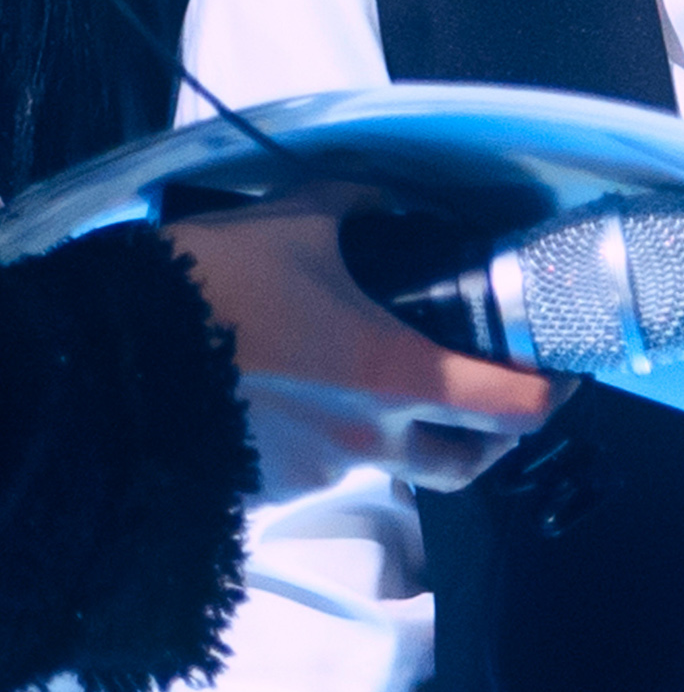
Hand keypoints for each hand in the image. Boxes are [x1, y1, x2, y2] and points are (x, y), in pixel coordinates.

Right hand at [168, 188, 567, 495]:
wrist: (110, 368)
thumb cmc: (211, 290)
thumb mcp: (294, 222)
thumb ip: (359, 205)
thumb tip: (394, 197)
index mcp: (400, 375)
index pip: (517, 409)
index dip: (556, 392)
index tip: (564, 371)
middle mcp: (375, 441)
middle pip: (472, 462)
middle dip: (492, 433)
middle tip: (488, 389)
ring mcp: (322, 476)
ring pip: (395, 469)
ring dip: (405, 435)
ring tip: (372, 379)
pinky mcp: (272, 494)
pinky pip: (325, 474)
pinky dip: (332, 443)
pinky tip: (301, 398)